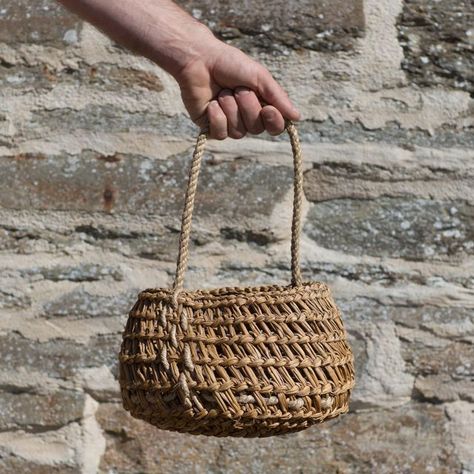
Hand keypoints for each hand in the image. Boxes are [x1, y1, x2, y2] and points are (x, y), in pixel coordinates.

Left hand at [174, 40, 300, 138]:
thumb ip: (278, 97)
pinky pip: (221, 134)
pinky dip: (217, 117)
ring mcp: (229, 124)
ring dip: (230, 108)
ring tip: (222, 92)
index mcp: (261, 106)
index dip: (273, 122)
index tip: (268, 109)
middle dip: (247, 107)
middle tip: (237, 89)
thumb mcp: (259, 76)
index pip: (275, 127)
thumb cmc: (230, 64)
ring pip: (238, 132)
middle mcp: (246, 118)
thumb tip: (297, 117)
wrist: (199, 60)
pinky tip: (211, 104)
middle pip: (256, 129)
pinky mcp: (211, 127)